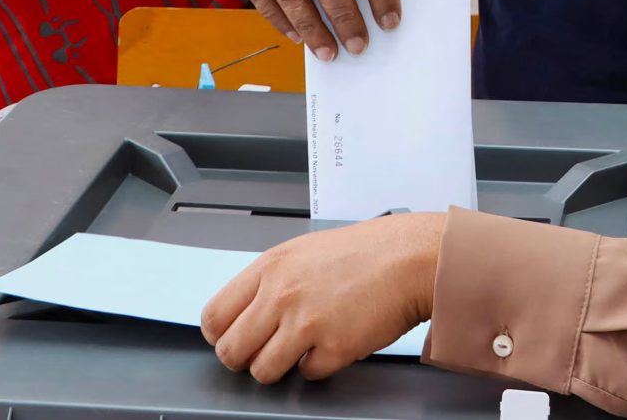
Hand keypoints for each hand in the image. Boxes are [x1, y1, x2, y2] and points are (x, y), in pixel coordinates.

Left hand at [202, 214, 443, 382]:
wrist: (412, 258)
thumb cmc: (367, 253)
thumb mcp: (304, 252)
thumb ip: (271, 280)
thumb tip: (245, 315)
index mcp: (270, 267)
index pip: (215, 316)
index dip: (222, 335)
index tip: (235, 338)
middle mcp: (281, 294)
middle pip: (231, 351)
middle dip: (246, 359)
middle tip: (265, 352)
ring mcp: (306, 322)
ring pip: (262, 371)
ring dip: (280, 367)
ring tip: (302, 349)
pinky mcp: (332, 348)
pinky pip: (307, 375)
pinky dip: (319, 366)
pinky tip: (334, 343)